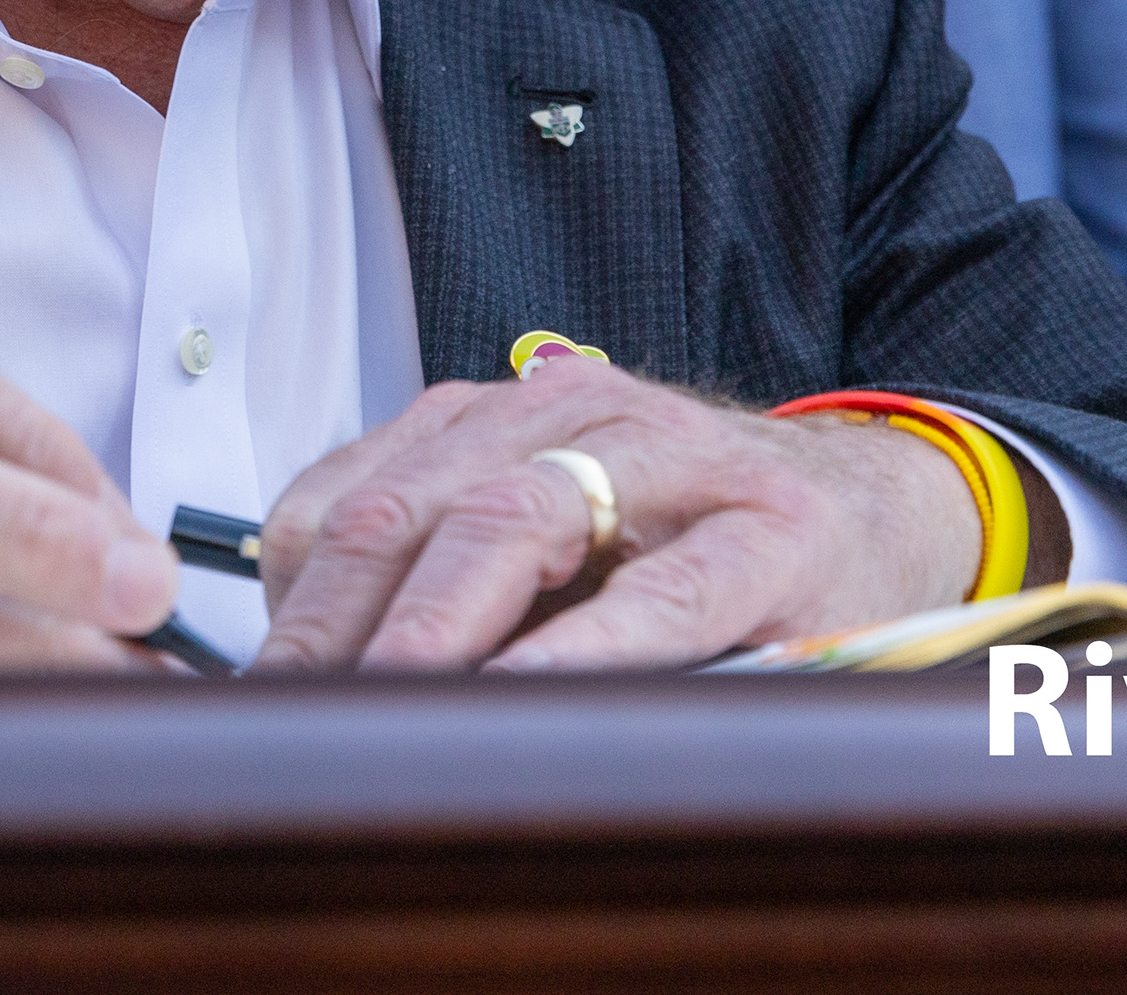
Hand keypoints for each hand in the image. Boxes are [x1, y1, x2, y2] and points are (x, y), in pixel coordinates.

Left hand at [246, 356, 988, 673]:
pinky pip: (665, 595)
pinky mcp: (774, 535)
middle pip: (419, 507)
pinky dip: (589, 647)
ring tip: (389, 701)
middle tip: (294, 713)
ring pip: (520, 522)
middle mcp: (578, 413)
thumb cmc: (687, 541)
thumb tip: (301, 670)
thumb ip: (434, 565)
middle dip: (342, 619)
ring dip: (440, 625)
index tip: (253, 687)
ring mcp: (678, 463)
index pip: (357, 491)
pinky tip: (535, 694)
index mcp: (502, 416)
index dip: (295, 593)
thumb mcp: (548, 529)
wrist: (873, 511)